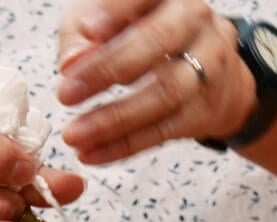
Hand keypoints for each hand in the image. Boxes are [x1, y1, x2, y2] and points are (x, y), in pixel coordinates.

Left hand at [56, 0, 254, 163]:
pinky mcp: (207, 107)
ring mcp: (210, 64)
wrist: (211, 74)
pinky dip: (124, 145)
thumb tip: (71, 63)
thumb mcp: (107, 23)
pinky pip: (165, 130)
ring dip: (114, 118)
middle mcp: (196, 19)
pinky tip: (93, 153)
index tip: (86, 30)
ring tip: (73, 135)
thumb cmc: (146, 37)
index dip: (115, 12)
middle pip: (157, 41)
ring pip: (165, 92)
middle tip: (65, 94)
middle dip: (106, 69)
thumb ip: (82, 36)